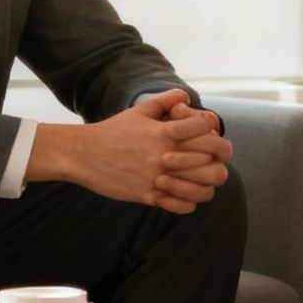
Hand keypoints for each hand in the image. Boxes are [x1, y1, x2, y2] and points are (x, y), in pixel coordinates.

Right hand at [32, 89, 226, 213]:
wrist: (84, 155)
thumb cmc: (113, 131)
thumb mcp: (140, 110)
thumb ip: (166, 100)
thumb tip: (186, 96)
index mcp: (164, 131)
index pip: (205, 128)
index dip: (212, 130)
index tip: (207, 134)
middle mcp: (164, 155)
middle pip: (211, 159)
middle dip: (219, 158)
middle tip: (214, 158)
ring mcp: (157, 178)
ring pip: (203, 187)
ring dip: (207, 182)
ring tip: (203, 178)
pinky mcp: (148, 196)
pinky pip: (182, 205)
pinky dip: (189, 202)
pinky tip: (186, 194)